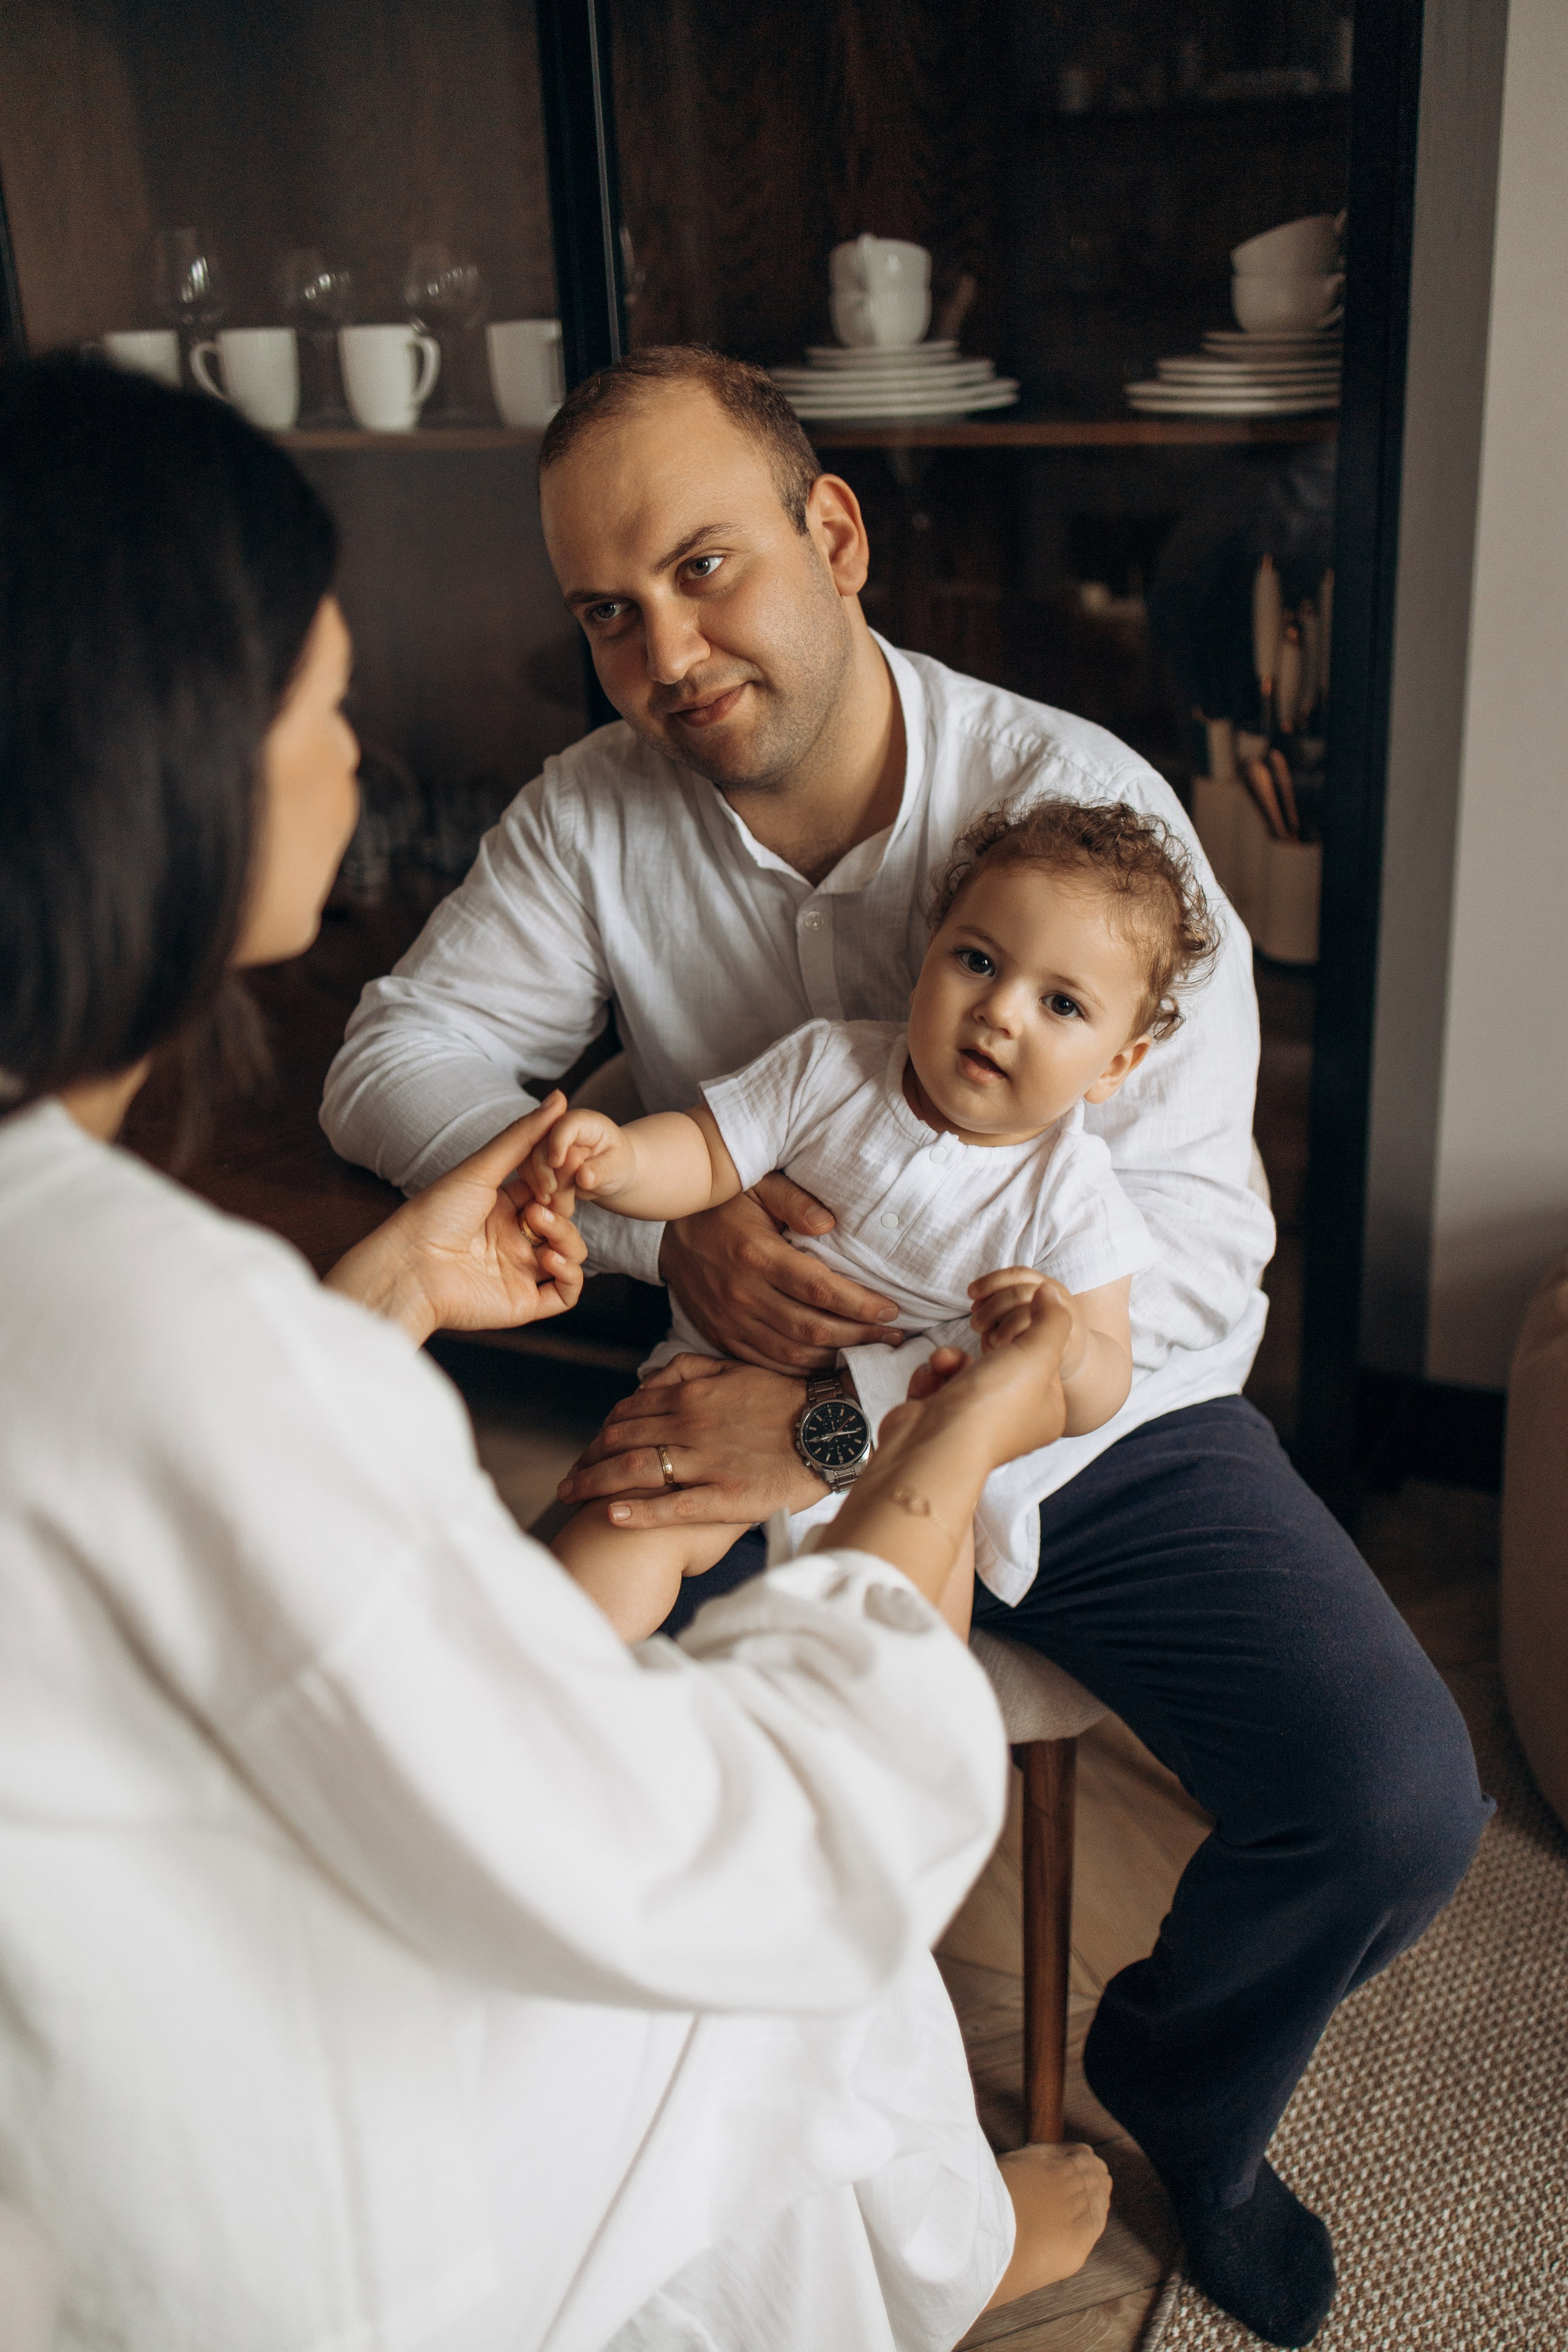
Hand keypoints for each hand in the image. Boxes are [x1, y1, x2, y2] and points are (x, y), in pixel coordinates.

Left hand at [324, 1096, 586, 1343]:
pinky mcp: (523, 1302)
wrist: (410, 1267)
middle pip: (564, 1220)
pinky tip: (549, 1259)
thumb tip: (560, 1097)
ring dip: (567, 1236)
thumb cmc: (435, 1213)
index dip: (561, 1180)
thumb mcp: (482, 1168)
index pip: (550, 1190)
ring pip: (570, 1253)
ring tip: (538, 1224)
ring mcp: (519, 1271)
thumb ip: (524, 1136)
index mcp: (502, 1207)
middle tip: (544, 1199)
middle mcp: (513, 1239)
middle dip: (563, 1207)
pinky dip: (569, 1274)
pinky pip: (566, 1293)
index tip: (560, 1169)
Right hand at [523, 1104, 632, 1213]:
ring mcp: (545, 1143)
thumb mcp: (618, 1167)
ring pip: (527, 1159)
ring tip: (552, 1202)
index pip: (565, 1124)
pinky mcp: (537, 1160)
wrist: (608, 1172)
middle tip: (551, 1192)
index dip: (558, 1142)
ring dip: (537, 1182)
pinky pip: (527, 1173)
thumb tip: (584, 1177)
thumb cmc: (617, 1164)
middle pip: (540, 1142)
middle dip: (543, 1168)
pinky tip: (547, 1202)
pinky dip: (535, 1189)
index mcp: (584, 1122)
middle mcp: (560, 1127)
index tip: (556, 1163)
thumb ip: (602, 1170)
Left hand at [556, 1352, 825, 1527]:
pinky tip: (611, 1515)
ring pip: (636, 1471)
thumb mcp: (734, 1368)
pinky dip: (638, 1511)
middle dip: (588, 1461)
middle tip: (568, 1479)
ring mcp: (706, 1462)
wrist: (832, 1426)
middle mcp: (690, 1426)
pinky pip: (673, 1505)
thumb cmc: (785, 1399)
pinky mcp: (726, 1496)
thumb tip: (646, 1381)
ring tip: (571, 1495)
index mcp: (690, 1397)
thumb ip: (687, 1370)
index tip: (588, 1450)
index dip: (601, 1433)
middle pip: (621, 1442)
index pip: (627, 1414)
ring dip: (596, 1483)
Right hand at [658, 1173, 902, 1371]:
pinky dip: (804, 1369)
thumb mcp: (756, 1184)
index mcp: (756, 1256)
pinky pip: (769, 1364)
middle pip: (812, 1329)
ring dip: (838, 1357)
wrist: (664, 1232)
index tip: (891, 1308)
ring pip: (794, 1355)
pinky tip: (831, 1362)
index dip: (860, 1304)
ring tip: (872, 1350)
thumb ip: (794, 1200)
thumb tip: (830, 1223)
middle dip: (861, 1336)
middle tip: (894, 1334)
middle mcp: (743, 1295)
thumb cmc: (720, 1205)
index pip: (819, 1289)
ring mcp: (731, 1321)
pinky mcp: (723, 1337)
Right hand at [831, 1290, 1071, 1604]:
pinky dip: (932, 1375)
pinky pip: (938, 1380)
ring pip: (966, 1368)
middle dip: (985, 1347)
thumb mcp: (1038, 1353)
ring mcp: (973, 1422)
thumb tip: (1051, 1295)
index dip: (1029, 1339)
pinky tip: (931, 1380)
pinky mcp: (939, 1419)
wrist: (934, 1446)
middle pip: (1002, 1362)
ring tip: (947, 1363)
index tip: (1015, 1331)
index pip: (1044, 1362)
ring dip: (952, 1358)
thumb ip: (1051, 1319)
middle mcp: (1013, 1422)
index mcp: (1047, 1413)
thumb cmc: (993, 1406)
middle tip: (985, 1343)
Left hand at [970, 1266, 1085, 1377]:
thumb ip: (1002, 1305)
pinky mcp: (1066, 1342)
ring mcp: (1064, 1319)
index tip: (971, 1293)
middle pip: (1020, 1292)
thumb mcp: (1021, 1310)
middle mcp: (1057, 1297)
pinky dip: (1016, 1343)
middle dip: (992, 1306)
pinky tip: (1004, 1350)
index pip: (1017, 1274)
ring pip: (1028, 1314)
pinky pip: (1038, 1339)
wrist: (1074, 1355)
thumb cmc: (1038, 1331)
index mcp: (1044, 1285)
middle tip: (975, 1324)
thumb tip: (975, 1305)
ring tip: (989, 1339)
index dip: (991, 1281)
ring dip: (1002, 1326)